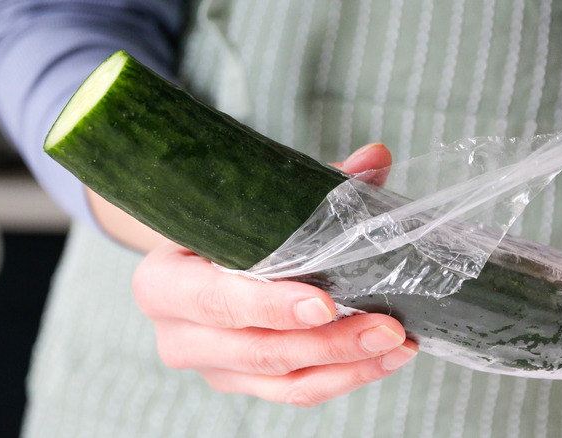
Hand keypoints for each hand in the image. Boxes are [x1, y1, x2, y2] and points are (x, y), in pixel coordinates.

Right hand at [133, 144, 417, 406]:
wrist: (193, 264)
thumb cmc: (223, 229)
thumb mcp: (251, 204)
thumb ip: (313, 183)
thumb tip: (375, 157)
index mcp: (163, 283)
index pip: (217, 301)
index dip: (270, 306)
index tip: (325, 303)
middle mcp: (178, 335)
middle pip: (258, 350)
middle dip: (329, 343)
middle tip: (387, 327)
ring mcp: (210, 367)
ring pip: (283, 380)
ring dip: (347, 366)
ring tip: (398, 345)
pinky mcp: (239, 385)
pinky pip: (294, 393)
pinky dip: (343, 379)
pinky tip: (382, 360)